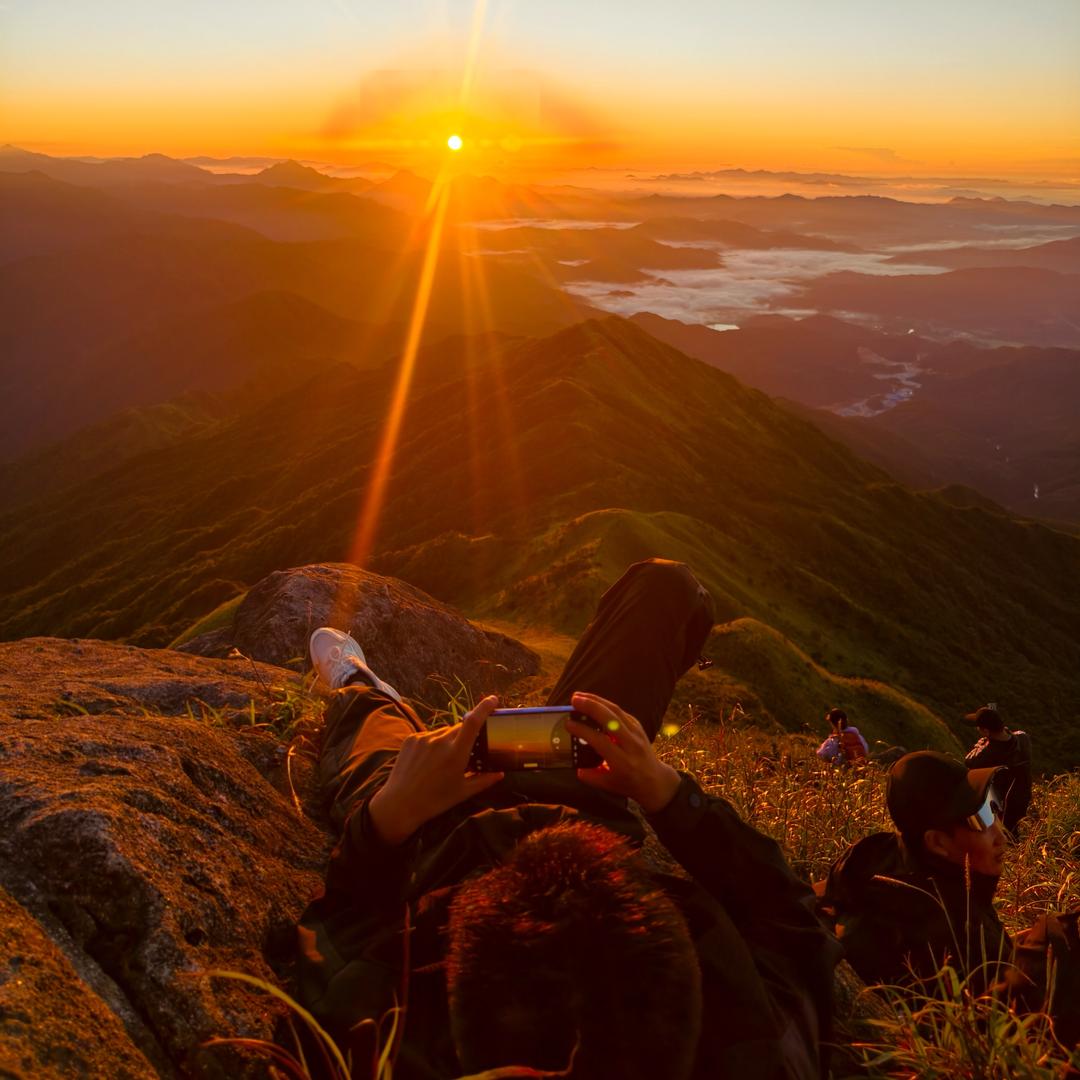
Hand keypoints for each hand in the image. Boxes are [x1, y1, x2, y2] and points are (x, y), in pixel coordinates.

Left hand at [368, 696, 503, 845]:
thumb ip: (484, 780)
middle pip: (459, 728)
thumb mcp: (463, 792)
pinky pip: (428, 735)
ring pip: (443, 732)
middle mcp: (440, 741)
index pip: (473, 722)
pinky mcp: (411, 739)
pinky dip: (432, 744)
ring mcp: (424, 738)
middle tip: (462, 753)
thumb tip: (500, 773)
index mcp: (456, 753)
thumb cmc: (435, 800)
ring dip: (447, 741)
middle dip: (465, 736)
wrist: (400, 804)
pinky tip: (427, 762)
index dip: (484, 707)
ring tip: (440, 763)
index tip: (493, 699)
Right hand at [566, 692, 681, 813]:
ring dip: (596, 700)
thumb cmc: (629, 783)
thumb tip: (575, 765)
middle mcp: (632, 745)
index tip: (568, 724)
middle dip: (592, 707)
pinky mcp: (638, 726)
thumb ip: (590, 776)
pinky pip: (620, 711)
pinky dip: (604, 704)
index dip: (584, 731)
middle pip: (612, 720)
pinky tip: (592, 701)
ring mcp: (637, 733)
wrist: (655, 780)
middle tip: (574, 699)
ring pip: (616, 711)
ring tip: (578, 696)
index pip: (601, 742)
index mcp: (623, 762)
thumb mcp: (607, 785)